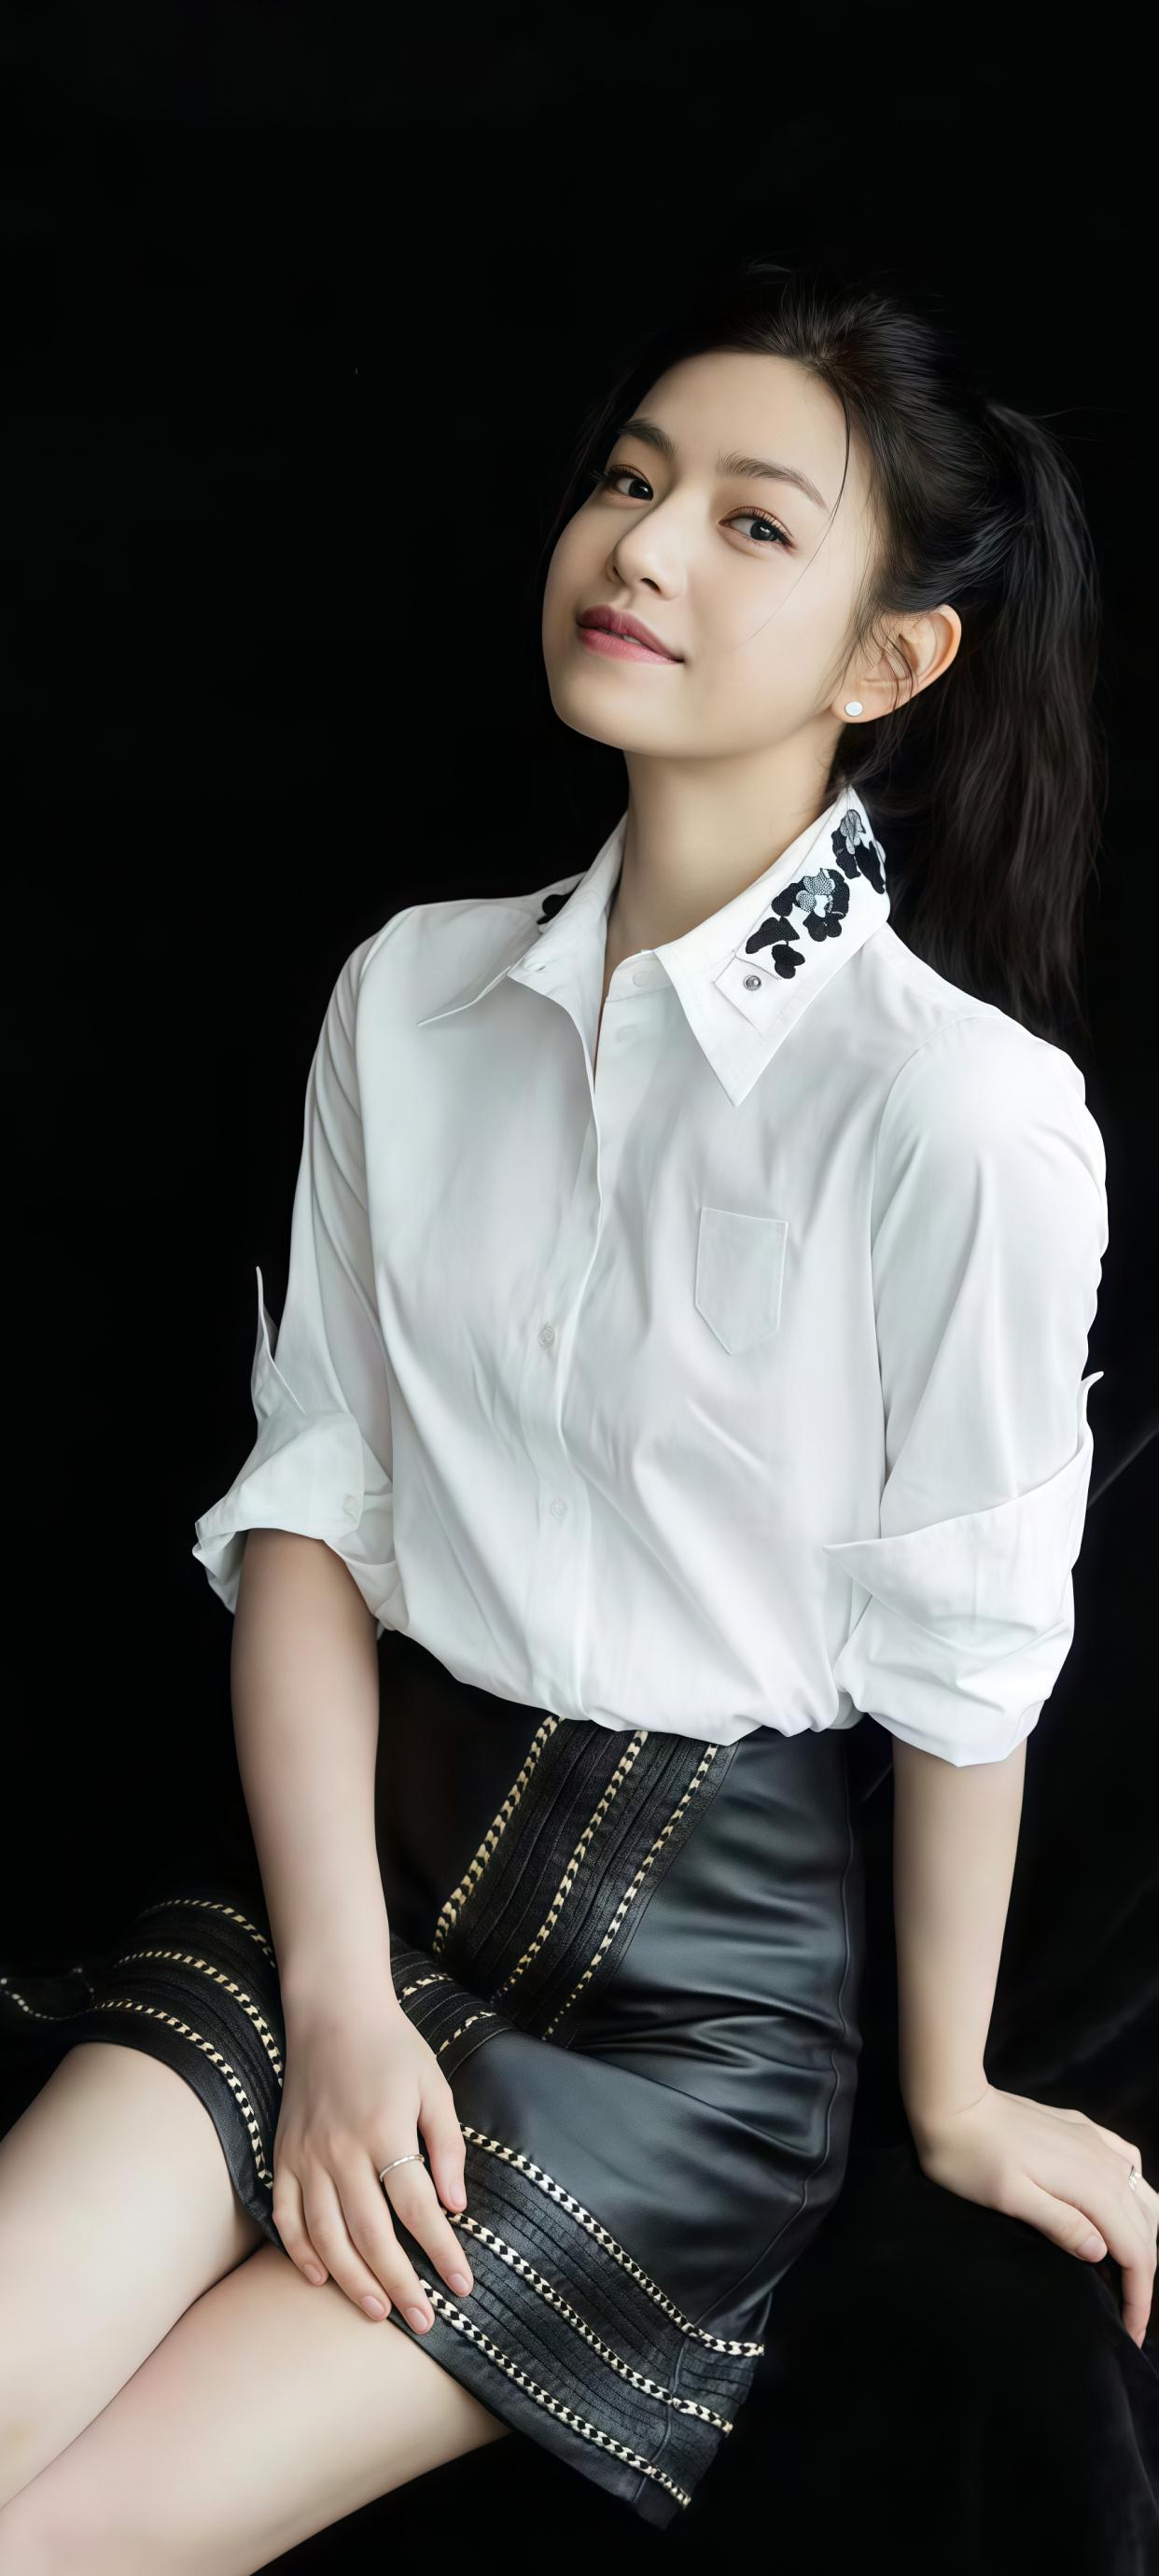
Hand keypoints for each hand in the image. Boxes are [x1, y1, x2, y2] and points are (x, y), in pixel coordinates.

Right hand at [271, 1983, 474, 2329]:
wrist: (332, 2010)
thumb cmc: (392, 2048)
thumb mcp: (434, 2085)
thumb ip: (446, 2145)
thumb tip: (456, 2205)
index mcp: (385, 2132)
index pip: (417, 2209)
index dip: (442, 2252)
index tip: (462, 2287)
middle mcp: (341, 2151)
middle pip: (371, 2235)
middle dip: (399, 2284)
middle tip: (423, 2321)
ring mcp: (306, 2156)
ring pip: (326, 2235)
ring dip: (352, 2280)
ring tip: (377, 2312)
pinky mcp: (283, 2155)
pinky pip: (285, 2214)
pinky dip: (298, 2251)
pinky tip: (319, 2278)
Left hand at [909, 2081, 1157, 2347]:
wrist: (953, 2102)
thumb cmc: (971, 2158)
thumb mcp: (1011, 2199)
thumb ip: (1060, 2224)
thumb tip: (1102, 2253)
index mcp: (1092, 2185)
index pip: (1135, 2252)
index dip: (1139, 2297)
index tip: (1131, 2333)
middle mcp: (1105, 2161)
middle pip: (1146, 2228)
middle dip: (1144, 2276)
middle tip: (1132, 2316)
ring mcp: (1095, 2141)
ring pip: (1143, 2196)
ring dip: (1144, 2237)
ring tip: (1131, 2272)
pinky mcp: (1082, 2129)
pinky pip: (1128, 2163)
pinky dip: (1136, 2195)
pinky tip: (1123, 2207)